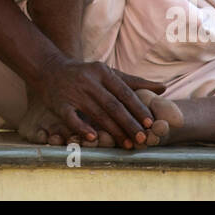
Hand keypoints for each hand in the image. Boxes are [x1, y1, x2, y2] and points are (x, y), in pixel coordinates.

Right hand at [27, 58, 177, 148]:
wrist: (50, 69)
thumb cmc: (85, 74)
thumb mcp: (108, 72)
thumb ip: (135, 81)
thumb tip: (164, 87)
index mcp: (102, 72)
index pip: (124, 92)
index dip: (137, 108)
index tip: (150, 123)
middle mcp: (89, 82)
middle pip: (112, 105)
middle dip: (129, 123)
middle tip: (142, 139)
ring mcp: (73, 93)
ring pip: (96, 113)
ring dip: (113, 130)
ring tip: (126, 144)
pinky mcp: (59, 104)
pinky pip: (72, 118)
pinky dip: (82, 128)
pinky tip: (94, 138)